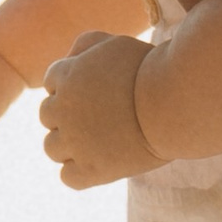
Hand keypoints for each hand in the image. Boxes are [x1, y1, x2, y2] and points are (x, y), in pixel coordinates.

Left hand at [40, 31, 158, 190]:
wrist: (175, 103)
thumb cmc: (151, 70)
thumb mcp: (116, 43)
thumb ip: (88, 45)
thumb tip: (68, 60)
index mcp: (67, 76)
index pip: (51, 83)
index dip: (72, 88)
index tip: (95, 93)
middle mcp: (63, 109)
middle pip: (47, 116)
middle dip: (68, 115)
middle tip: (98, 118)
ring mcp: (75, 142)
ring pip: (52, 148)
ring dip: (68, 145)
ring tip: (98, 142)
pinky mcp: (92, 170)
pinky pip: (67, 177)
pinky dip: (79, 172)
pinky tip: (99, 164)